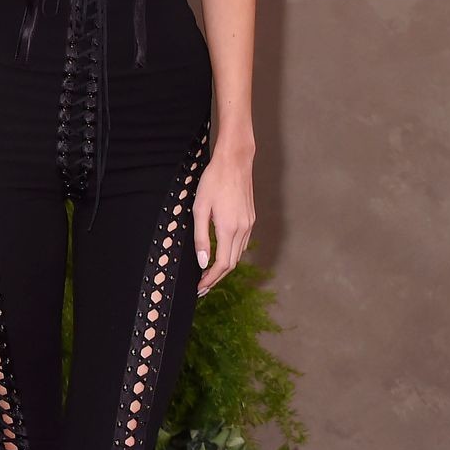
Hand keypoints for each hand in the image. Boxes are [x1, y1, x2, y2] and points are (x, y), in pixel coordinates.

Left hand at [192, 148, 254, 294]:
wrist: (235, 162)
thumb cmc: (213, 181)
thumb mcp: (199, 208)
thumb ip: (200, 237)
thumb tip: (202, 263)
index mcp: (229, 229)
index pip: (221, 265)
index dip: (210, 279)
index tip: (199, 287)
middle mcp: (243, 230)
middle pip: (231, 263)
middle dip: (216, 278)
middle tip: (202, 287)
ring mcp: (249, 224)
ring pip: (238, 254)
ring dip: (224, 267)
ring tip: (208, 275)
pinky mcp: (251, 219)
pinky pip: (242, 243)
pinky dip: (231, 254)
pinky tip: (221, 255)